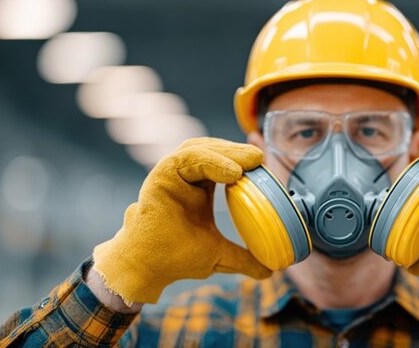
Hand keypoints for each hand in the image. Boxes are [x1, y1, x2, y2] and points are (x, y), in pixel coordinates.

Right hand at [92, 138, 270, 304]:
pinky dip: (212, 161)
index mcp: (198, 186)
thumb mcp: (219, 256)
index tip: (264, 163)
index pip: (223, 161)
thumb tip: (271, 270)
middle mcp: (184, 176)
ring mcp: (171, 173)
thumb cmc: (176, 257)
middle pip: (213, 150)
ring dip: (227, 152)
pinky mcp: (161, 176)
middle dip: (237, 151)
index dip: (243, 158)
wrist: (148, 268)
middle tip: (261, 157)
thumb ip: (244, 259)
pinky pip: (188, 159)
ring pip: (200, 149)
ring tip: (252, 161)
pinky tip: (233, 173)